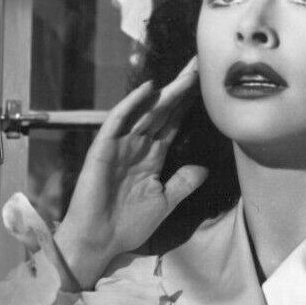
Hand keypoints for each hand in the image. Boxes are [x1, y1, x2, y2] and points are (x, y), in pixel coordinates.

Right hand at [54, 58, 207, 287]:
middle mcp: (137, 147)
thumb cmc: (128, 225)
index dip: (187, 105)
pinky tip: (149, 89)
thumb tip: (204, 167)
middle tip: (199, 64)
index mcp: (151, 158)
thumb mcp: (165, 202)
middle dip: (181, 90)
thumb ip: (183, 183)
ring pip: (146, 112)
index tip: (205, 85)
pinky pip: (118, 121)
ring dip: (165, 92)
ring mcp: (120, 146)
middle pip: (162, 112)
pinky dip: (133, 104)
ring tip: (186, 73)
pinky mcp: (103, 149)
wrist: (99, 240)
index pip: (172, 124)